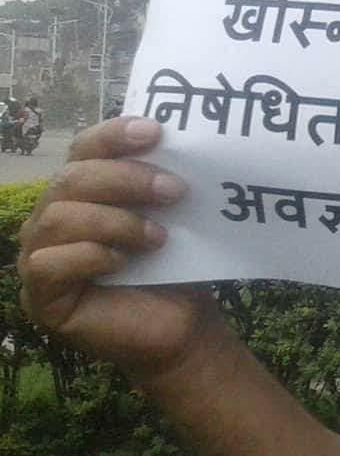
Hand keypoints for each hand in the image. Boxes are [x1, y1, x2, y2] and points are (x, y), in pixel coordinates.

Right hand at [17, 116, 225, 383]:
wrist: (185, 325)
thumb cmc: (175, 266)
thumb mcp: (170, 215)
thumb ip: (159, 179)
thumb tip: (173, 140)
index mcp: (80, 192)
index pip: (82, 149)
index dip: (113, 135)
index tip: (156, 131)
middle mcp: (50, 219)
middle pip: (70, 179)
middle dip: (125, 179)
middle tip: (174, 190)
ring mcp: (38, 258)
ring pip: (58, 218)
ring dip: (115, 221)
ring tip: (158, 237)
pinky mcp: (40, 298)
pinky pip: (48, 263)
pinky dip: (91, 255)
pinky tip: (123, 262)